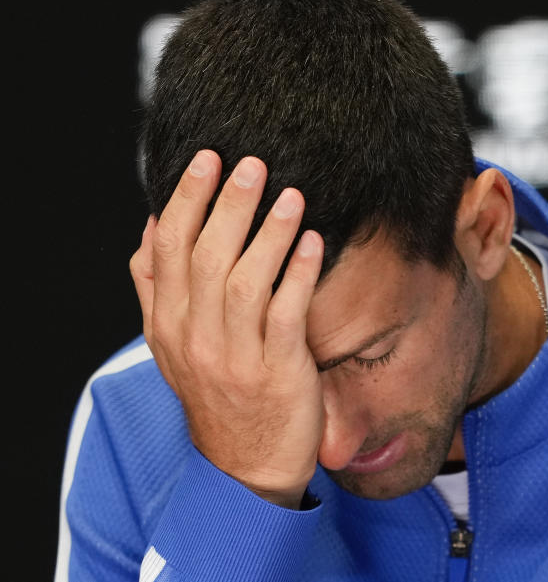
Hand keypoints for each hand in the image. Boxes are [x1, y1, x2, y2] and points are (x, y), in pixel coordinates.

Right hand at [129, 150, 324, 508]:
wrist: (244, 467)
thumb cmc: (216, 392)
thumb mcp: (171, 344)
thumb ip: (158, 286)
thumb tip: (153, 224)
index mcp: (167, 324)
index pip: (168, 250)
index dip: (186, 201)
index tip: (206, 159)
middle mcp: (195, 337)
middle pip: (207, 258)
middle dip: (228, 206)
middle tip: (251, 164)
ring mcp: (236, 356)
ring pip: (247, 283)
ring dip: (269, 234)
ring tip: (290, 195)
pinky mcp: (277, 371)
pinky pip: (287, 314)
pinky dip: (300, 275)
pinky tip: (314, 242)